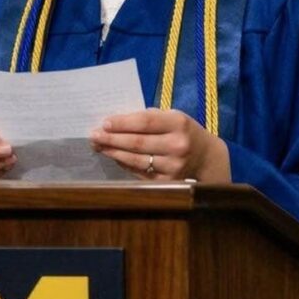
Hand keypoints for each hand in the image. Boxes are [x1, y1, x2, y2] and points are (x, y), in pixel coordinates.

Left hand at [91, 108, 230, 181]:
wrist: (205, 157)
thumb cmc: (183, 131)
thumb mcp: (173, 117)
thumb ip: (148, 118)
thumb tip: (114, 123)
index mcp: (179, 123)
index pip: (144, 122)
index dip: (122, 123)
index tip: (104, 123)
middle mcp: (177, 145)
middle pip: (137, 142)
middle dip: (112, 139)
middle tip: (93, 135)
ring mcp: (173, 166)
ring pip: (135, 160)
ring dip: (114, 153)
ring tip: (99, 147)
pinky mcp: (168, 181)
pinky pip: (139, 172)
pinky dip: (124, 164)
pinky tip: (115, 157)